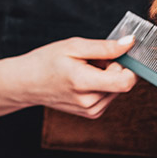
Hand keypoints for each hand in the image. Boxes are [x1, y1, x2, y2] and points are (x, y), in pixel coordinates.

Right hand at [10, 35, 137, 118]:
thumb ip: (105, 47)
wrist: (26, 83)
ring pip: (117, 89)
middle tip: (92, 60)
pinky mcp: (92, 113)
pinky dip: (102, 84)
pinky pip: (109, 95)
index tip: (116, 55)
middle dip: (113, 67)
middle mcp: (90, 102)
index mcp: (84, 83)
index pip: (125, 82)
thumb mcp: (74, 46)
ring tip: (85, 70)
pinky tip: (84, 79)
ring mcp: (91, 111)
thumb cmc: (46, 62)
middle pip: (122, 83)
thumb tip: (130, 44)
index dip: (127, 66)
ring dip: (107, 76)